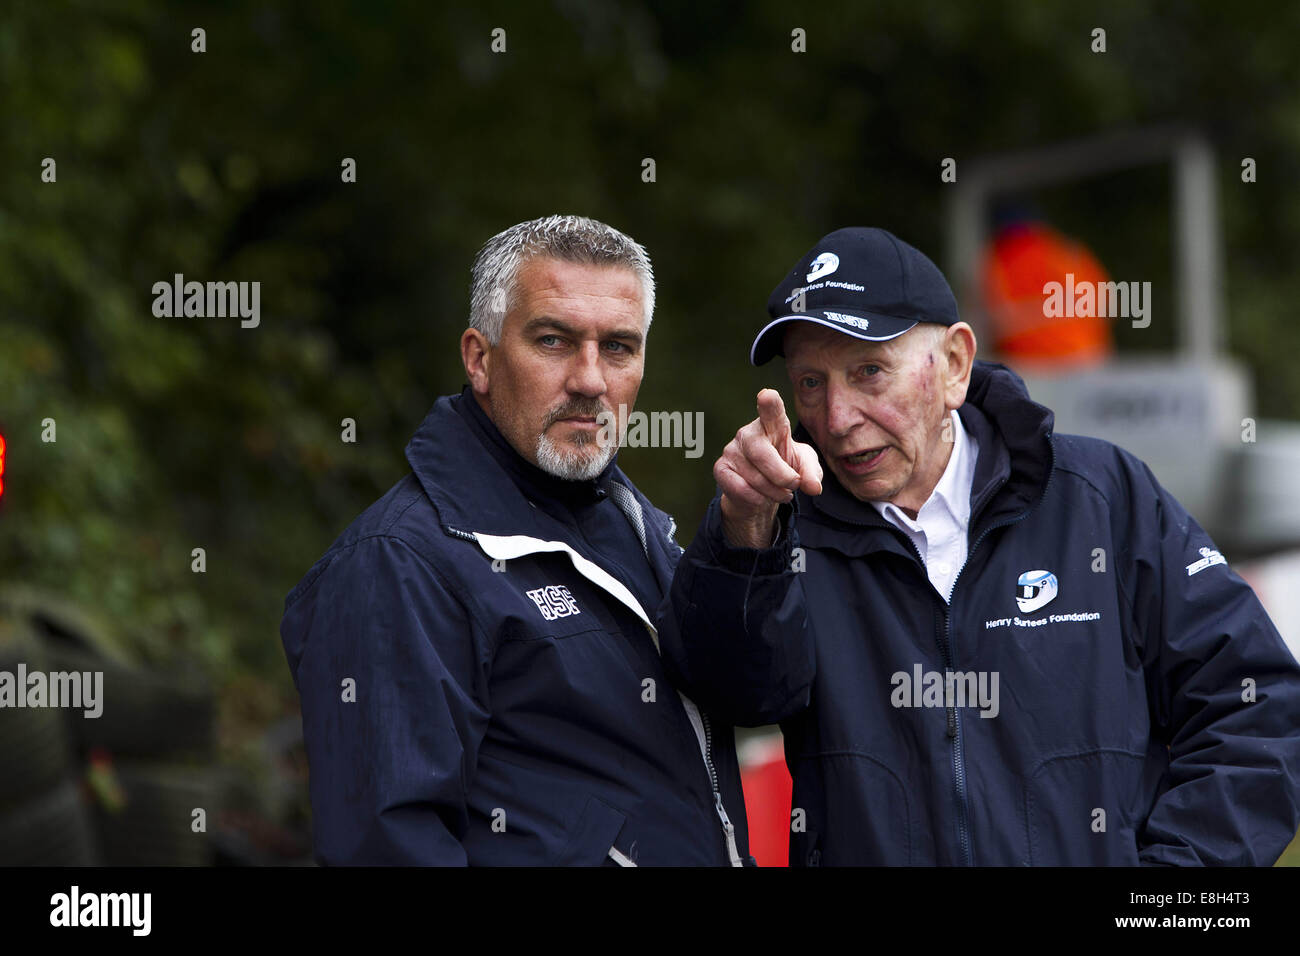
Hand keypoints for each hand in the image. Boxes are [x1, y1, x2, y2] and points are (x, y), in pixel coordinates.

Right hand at [714, 388, 822, 548]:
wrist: (760, 491)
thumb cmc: (784, 468)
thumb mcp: (804, 468)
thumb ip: (812, 473)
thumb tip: (814, 487)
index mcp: (772, 424)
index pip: (771, 410)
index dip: (769, 403)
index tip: (767, 395)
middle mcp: (748, 433)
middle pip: (762, 454)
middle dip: (782, 476)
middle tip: (794, 485)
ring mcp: (731, 450)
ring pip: (756, 478)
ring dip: (775, 492)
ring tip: (781, 493)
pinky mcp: (721, 469)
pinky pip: (742, 489)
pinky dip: (758, 499)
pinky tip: (762, 497)